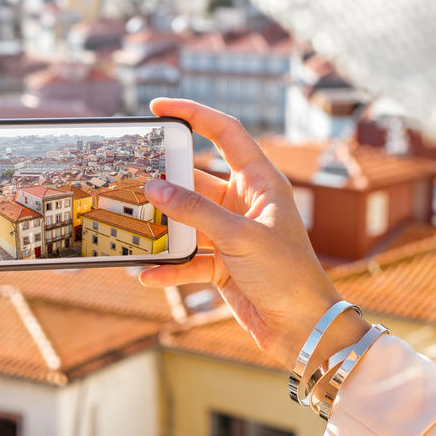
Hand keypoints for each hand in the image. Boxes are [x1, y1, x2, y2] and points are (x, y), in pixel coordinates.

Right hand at [141, 98, 368, 365]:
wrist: (303, 329)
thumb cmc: (288, 275)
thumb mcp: (240, 236)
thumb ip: (195, 211)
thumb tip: (154, 188)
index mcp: (259, 182)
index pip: (225, 133)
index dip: (194, 114)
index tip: (159, 107)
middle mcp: (244, 203)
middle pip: (195, 180)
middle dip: (164, 181)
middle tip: (132, 176)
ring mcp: (231, 234)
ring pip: (185, 221)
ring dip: (161, 228)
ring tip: (131, 227)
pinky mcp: (221, 264)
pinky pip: (186, 260)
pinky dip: (167, 267)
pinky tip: (147, 273)